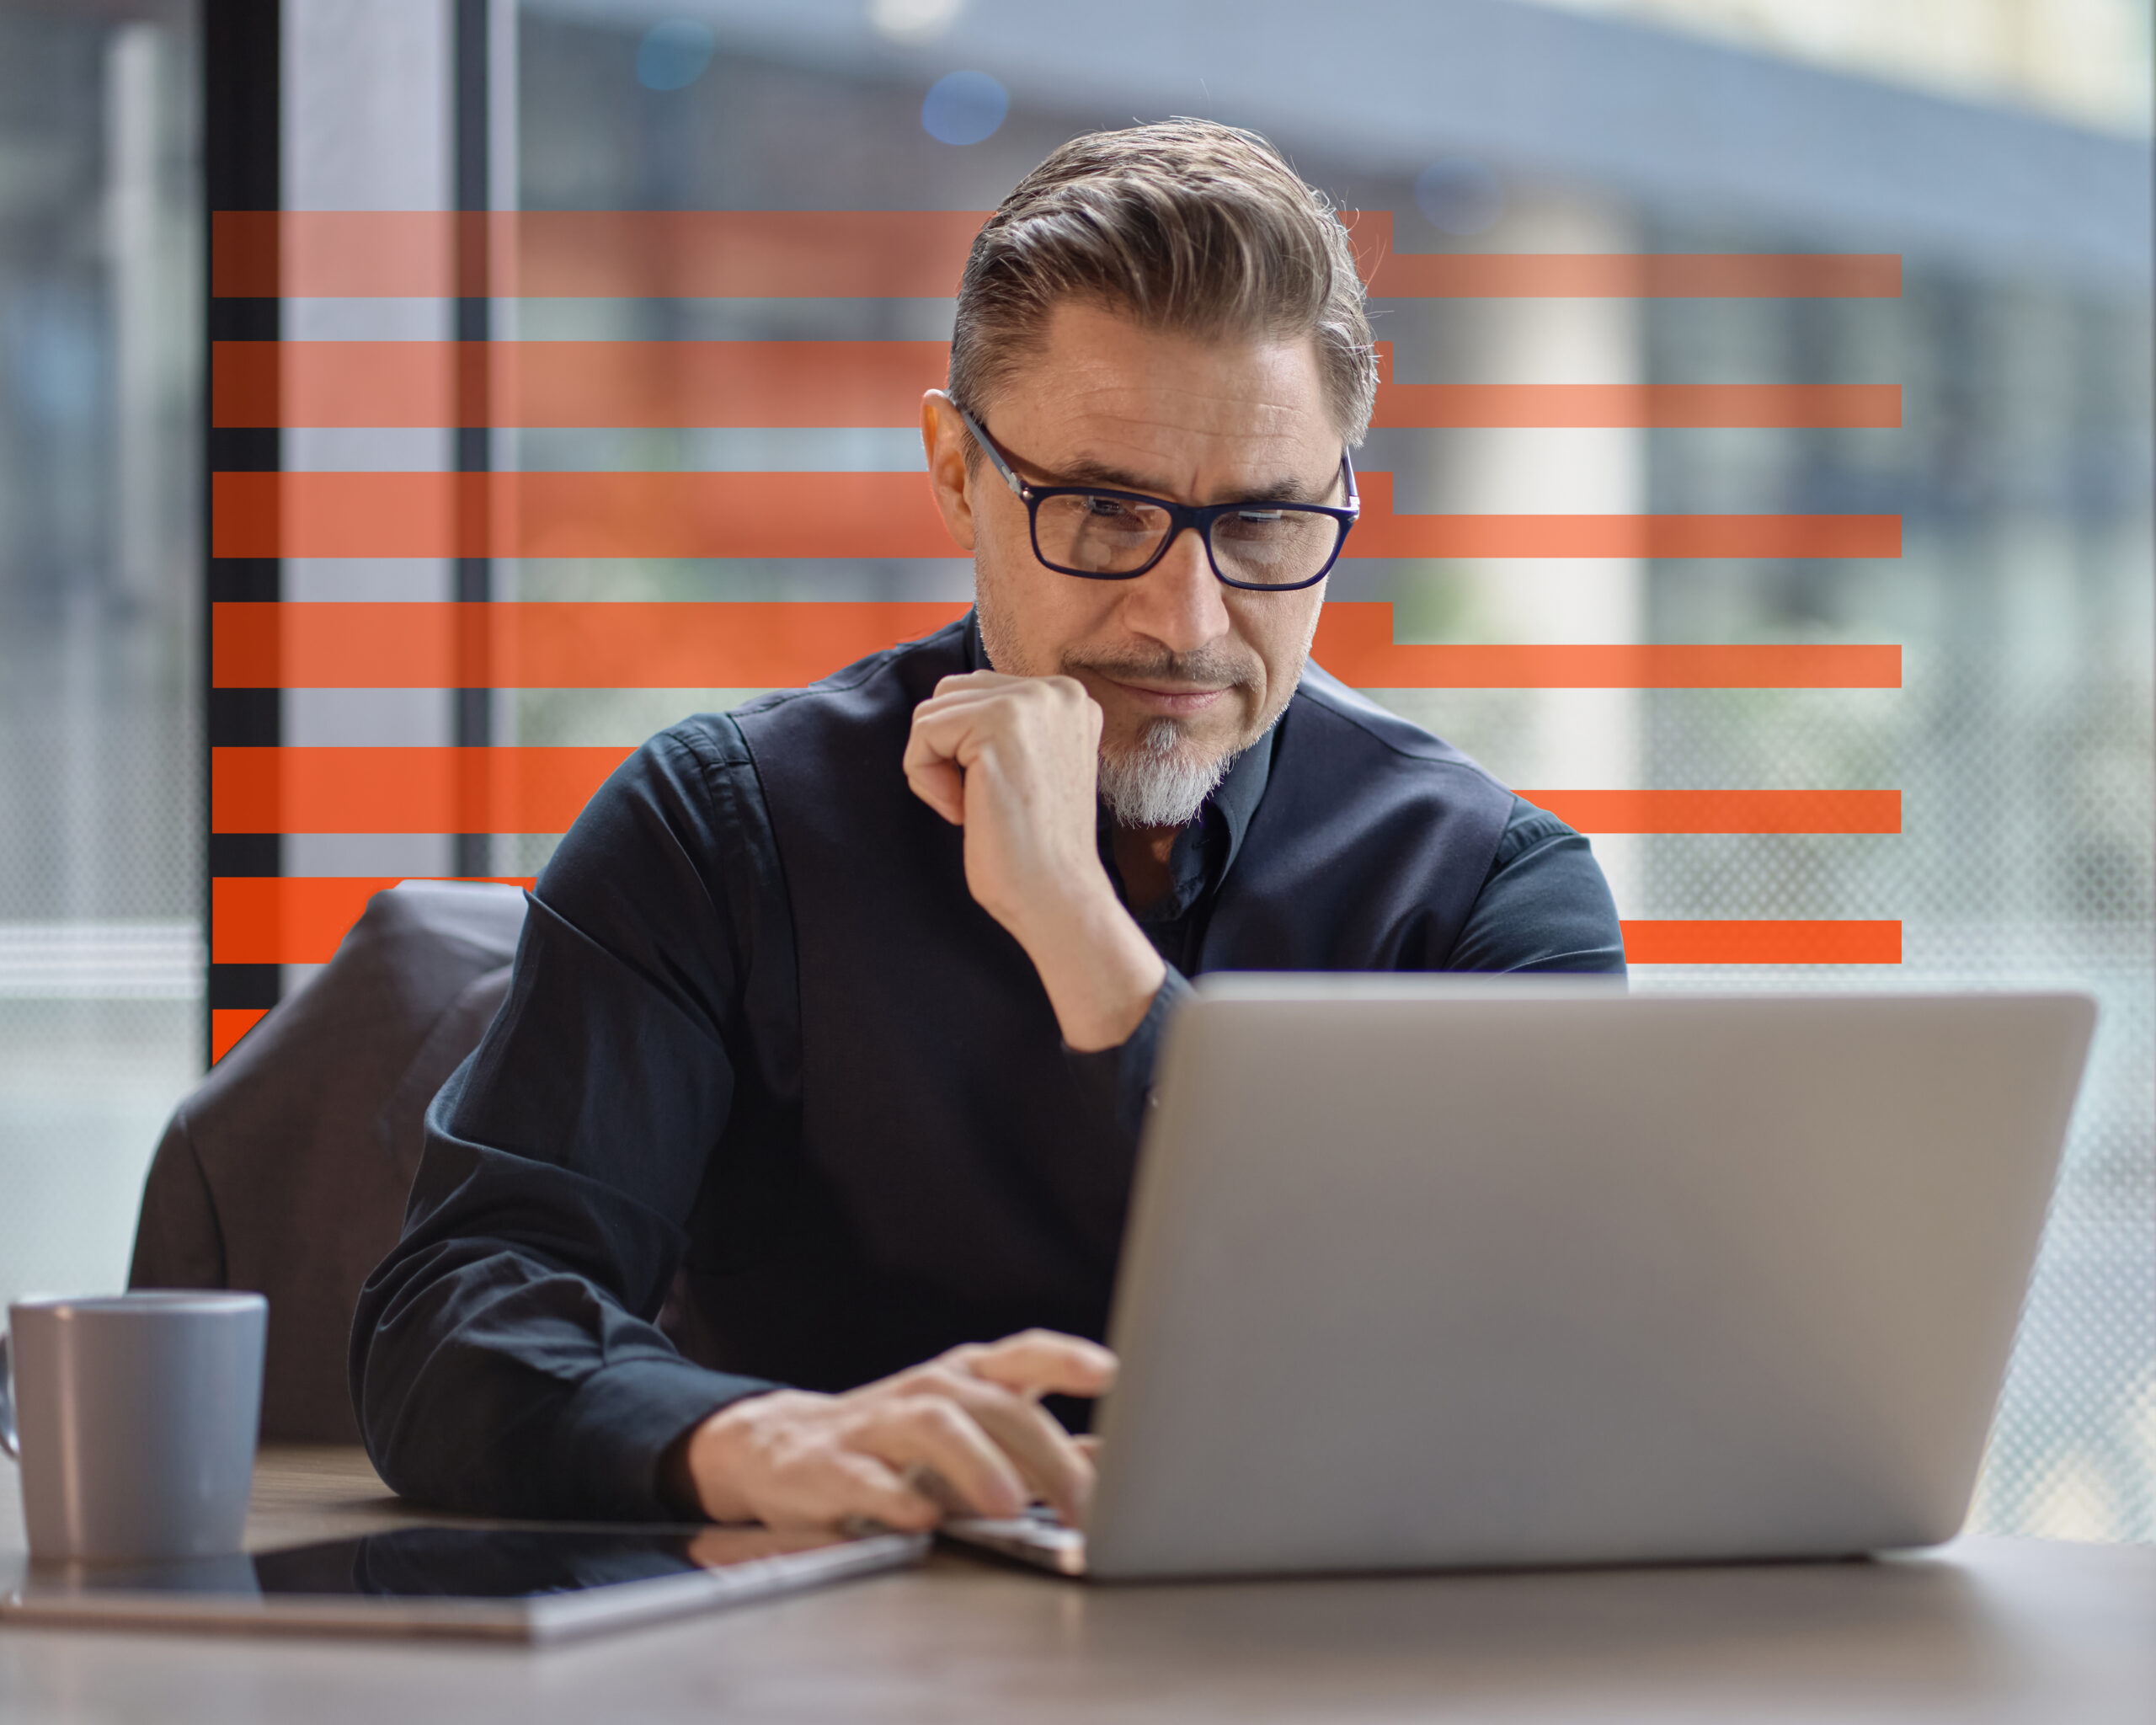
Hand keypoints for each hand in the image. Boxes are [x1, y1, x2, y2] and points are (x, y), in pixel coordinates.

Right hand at [672, 1330, 1116, 1530]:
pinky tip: (923, 1521)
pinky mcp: (832, 1466)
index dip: (1065, 1357)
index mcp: (969, 1379)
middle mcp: (930, 1391)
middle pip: (996, 1405)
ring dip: (977, 1463)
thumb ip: (1040, 1449)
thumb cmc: (900, 1448)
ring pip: (935, 1426)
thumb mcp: (973, 1442)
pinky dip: (896, 1498)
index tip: (1109, 1371)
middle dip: (1045, 1454)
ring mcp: (880, 1423)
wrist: (784, 1451)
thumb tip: (1114, 1459)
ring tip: (1010, 1504)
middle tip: (1084, 1503)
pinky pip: (867, 1477)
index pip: (1023, 1355)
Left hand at [904, 671, 1164, 1048]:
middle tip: (977, 803)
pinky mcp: (999, 726)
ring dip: (934, 767)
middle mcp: (1057, 690)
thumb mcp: (1033, 763)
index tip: (996, 794)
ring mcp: (1031, 703)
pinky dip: (925, 779)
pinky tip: (960, 812)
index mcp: (1069, 698)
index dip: (965, 748)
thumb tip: (948, 707)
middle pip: (950, 693)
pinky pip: (923, 733)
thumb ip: (1005, 725)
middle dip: (946, 751)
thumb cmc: (1037, 846)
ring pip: (932, 712)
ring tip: (971, 808)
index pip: (978, 691)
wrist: (1058, 895)